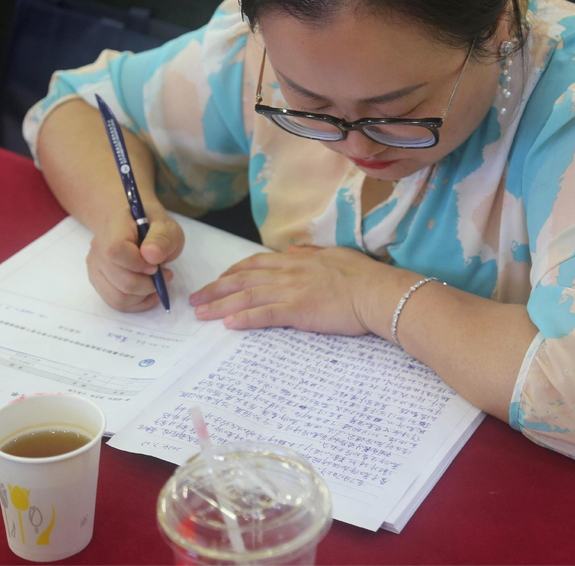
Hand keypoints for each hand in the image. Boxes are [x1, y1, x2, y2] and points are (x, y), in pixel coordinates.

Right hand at [86, 204, 183, 311]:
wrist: (132, 225)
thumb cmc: (151, 224)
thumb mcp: (166, 226)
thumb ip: (162, 238)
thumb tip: (151, 255)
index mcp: (114, 226)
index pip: (115, 250)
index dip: (137, 264)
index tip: (156, 265)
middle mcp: (98, 247)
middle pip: (119, 279)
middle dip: (148, 284)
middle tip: (165, 275)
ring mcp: (96, 266)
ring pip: (117, 296)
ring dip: (143, 295)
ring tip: (157, 283)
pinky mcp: (98, 280)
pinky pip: (115, 302)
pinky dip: (137, 303)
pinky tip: (149, 293)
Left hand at [189, 245, 399, 334]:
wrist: (378, 292)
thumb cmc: (364, 276)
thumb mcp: (335, 255)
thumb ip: (312, 254)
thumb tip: (296, 250)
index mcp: (298, 260)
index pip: (256, 262)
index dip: (233, 271)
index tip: (219, 280)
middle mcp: (290, 272)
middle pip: (243, 278)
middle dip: (216, 288)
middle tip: (195, 298)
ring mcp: (292, 291)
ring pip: (247, 295)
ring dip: (220, 304)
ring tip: (201, 313)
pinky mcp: (298, 311)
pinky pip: (264, 314)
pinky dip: (244, 318)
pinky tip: (228, 324)